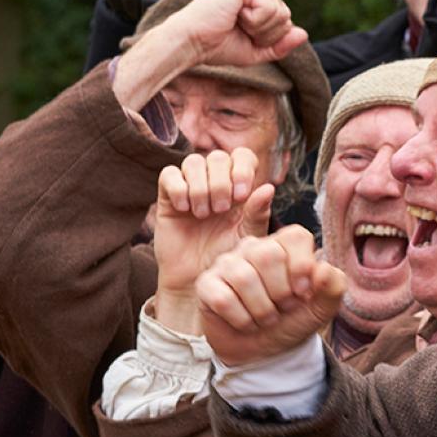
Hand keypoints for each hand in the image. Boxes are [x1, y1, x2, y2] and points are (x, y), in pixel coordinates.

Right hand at [112, 0, 307, 112]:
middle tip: (237, 29)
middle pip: (286, 18)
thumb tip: (304, 33)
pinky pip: (270, 10)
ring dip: (258, 28)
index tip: (241, 35)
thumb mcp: (256, 51)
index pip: (285, 22)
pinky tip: (233, 14)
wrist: (191, 43)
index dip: (268, 38)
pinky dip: (254, 21)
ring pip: (281, 14)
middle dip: (265, 34)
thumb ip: (281, 44)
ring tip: (234, 21)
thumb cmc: (217, 46)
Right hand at [152, 148, 274, 334]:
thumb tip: (269, 187)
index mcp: (239, 186)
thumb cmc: (226, 258)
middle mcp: (215, 182)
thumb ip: (257, 212)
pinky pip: (169, 174)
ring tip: (204, 213)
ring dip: (201, 186)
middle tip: (221, 209)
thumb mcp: (247, 236)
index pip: (242, 155)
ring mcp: (191, 188)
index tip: (242, 195)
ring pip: (193, 162)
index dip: (242, 168)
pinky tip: (185, 209)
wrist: (196, 280)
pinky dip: (178, 187)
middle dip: (221, 181)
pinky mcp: (168, 198)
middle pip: (217, 156)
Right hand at [197, 226, 344, 366]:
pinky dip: (240, 319)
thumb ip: (334, 287)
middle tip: (282, 308)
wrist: (264, 351)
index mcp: (284, 244)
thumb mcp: (321, 308)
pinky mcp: (206, 284)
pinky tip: (245, 322)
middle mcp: (254, 247)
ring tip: (266, 318)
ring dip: (261, 310)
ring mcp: (227, 263)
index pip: (295, 237)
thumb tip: (325, 268)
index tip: (303, 293)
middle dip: (281, 293)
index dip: (302, 268)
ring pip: (243, 278)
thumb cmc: (292, 320)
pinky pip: (222, 297)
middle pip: (268, 256)